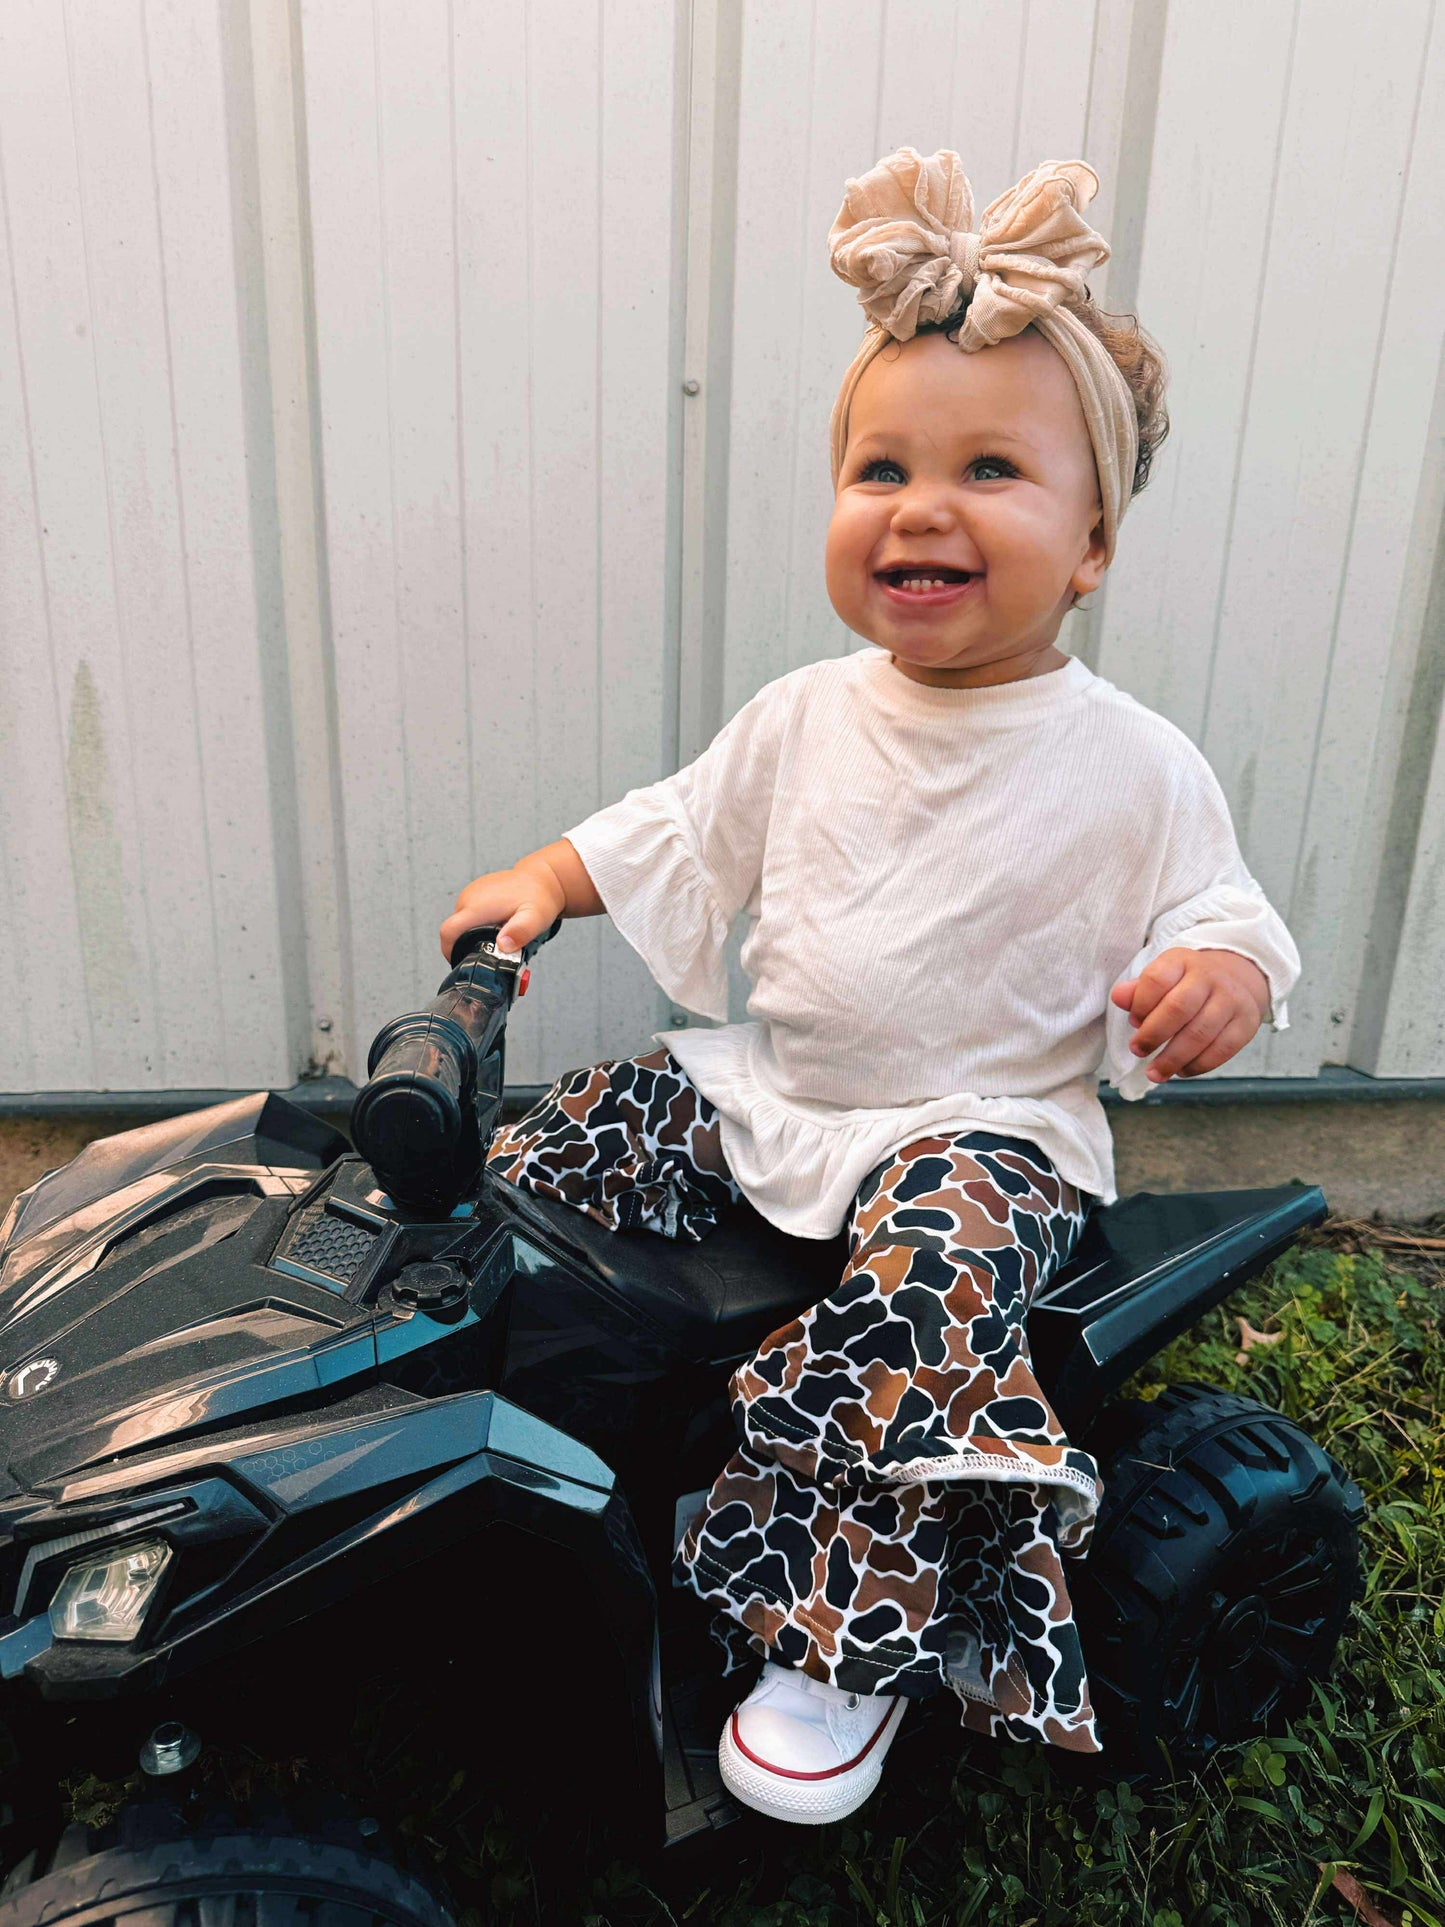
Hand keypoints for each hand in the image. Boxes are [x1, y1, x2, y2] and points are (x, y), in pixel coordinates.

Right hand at [439, 861, 565, 961]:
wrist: (542, 879)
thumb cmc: (539, 898)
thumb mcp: (535, 918)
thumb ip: (520, 931)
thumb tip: (503, 945)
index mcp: (478, 906)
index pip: (449, 931)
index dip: (449, 951)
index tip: (461, 962)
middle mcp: (470, 898)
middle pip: (454, 930)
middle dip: (465, 945)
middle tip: (489, 953)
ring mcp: (471, 894)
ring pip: (461, 923)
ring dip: (471, 935)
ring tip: (495, 938)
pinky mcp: (474, 893)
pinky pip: (468, 914)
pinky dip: (477, 924)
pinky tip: (495, 926)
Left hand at [1110, 947, 1269, 1084]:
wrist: (1234, 979)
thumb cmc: (1186, 984)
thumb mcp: (1162, 978)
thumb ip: (1138, 990)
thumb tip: (1118, 997)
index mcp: (1182, 960)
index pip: (1156, 979)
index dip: (1140, 1004)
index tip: (1133, 1022)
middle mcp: (1209, 976)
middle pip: (1178, 1008)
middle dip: (1153, 1035)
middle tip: (1138, 1051)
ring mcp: (1231, 999)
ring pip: (1200, 1034)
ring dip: (1173, 1059)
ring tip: (1155, 1073)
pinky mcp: (1246, 1023)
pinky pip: (1222, 1050)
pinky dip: (1198, 1065)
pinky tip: (1181, 1071)